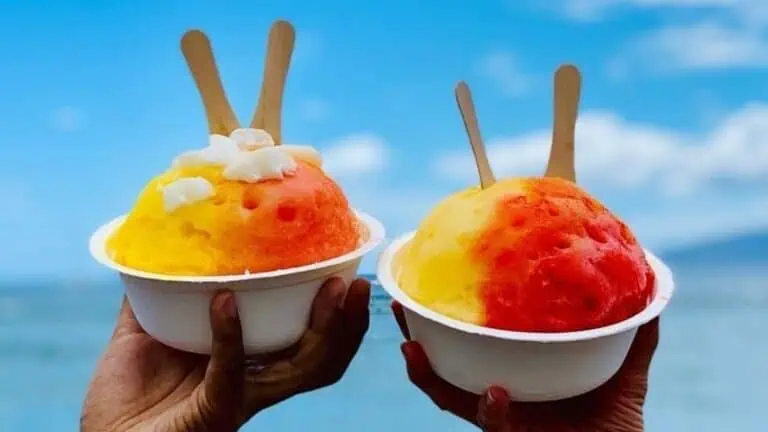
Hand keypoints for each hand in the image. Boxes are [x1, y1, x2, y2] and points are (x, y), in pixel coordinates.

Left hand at [81, 277, 369, 431]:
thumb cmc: (126, 400)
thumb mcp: (144, 337)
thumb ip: (154, 297)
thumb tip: (154, 248)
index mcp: (249, 367)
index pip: (308, 344)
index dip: (337, 317)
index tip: (347, 272)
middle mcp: (255, 384)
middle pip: (322, 358)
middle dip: (349, 323)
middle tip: (355, 281)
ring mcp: (239, 398)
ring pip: (301, 367)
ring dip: (323, 328)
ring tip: (330, 288)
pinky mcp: (213, 411)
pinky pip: (230, 371)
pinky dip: (230, 334)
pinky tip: (226, 301)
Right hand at [392, 301, 658, 431]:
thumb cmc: (616, 424)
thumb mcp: (626, 374)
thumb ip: (636, 336)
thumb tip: (654, 286)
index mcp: (515, 374)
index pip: (471, 345)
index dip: (447, 319)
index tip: (433, 282)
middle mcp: (499, 395)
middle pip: (444, 366)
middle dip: (417, 337)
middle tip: (400, 305)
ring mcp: (502, 420)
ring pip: (449, 397)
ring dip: (425, 373)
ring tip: (411, 346)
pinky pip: (492, 426)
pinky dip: (490, 410)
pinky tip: (495, 392)